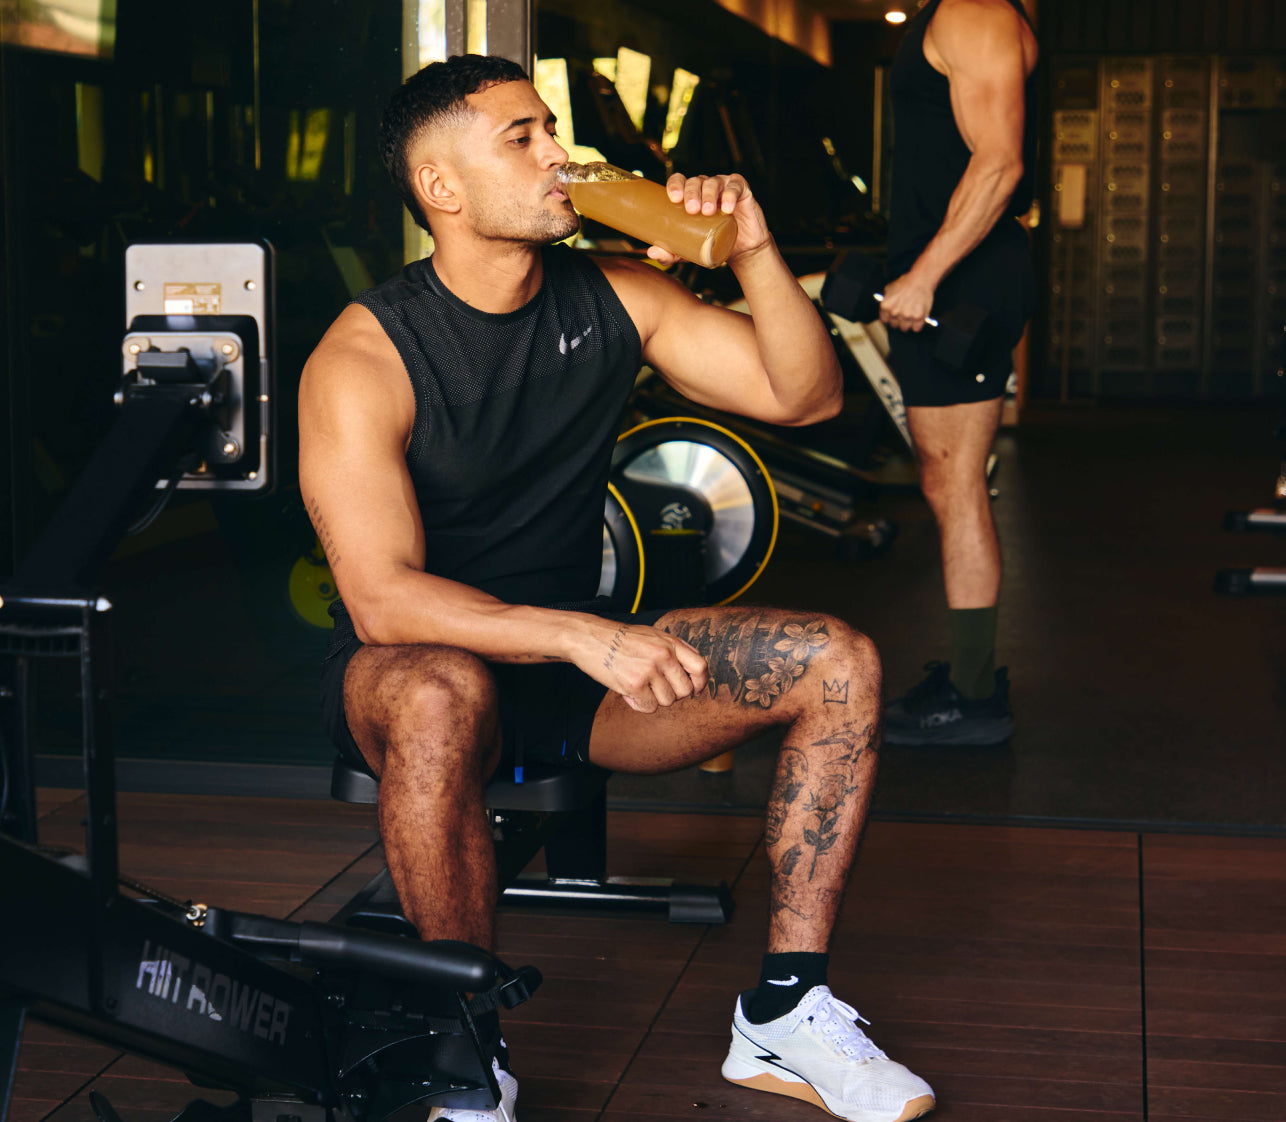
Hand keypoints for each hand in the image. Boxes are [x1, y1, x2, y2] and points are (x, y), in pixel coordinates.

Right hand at [575, 621, 708, 713]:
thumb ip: (674, 649)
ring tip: (640, 687)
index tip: (696, 690)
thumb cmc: (620, 639)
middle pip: (685, 690)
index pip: (700, 667)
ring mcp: (649, 669)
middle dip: (674, 694)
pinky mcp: (634, 684)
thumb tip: (695, 669)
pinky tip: (629, 693)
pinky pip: (649, 707)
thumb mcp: (652, 635)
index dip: (701, 683)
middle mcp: (663, 655)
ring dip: (654, 699)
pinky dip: (639, 704)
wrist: (589, 638)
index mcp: (670, 643)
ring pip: (668, 701)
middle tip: (657, 689)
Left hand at [646, 173, 770, 265]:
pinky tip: (727, 208)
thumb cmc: (712, 244)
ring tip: (708, 211)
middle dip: (691, 193)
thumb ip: (670, 252)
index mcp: (690, 195)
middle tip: (691, 209)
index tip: (673, 198)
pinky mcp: (742, 191)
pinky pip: (735, 186)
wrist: (741, 250)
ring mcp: (724, 186)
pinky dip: (731, 195)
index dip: (675, 184)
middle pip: (695, 181)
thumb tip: (651, 252)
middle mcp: (705, 187)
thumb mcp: (688, 251)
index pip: (679, 181)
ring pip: (713, 182)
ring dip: (709, 195)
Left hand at [879, 271, 936, 332]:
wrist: (920, 279)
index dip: (890, 318)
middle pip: (895, 325)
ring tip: (912, 315)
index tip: (894, 317)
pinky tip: (918, 318)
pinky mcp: (918, 318)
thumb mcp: (889, 289)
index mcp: (885, 307)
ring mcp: (906, 316)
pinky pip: (916, 329)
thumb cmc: (906, 283)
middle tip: (905, 314)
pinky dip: (918, 325)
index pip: (885, 321)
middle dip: (899, 320)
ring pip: (905, 328)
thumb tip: (885, 308)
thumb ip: (885, 300)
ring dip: (908, 324)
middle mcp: (894, 313)